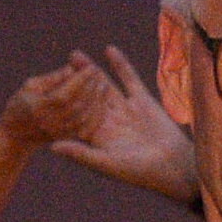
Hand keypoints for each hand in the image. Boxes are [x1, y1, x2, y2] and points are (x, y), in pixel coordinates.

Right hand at [0, 58, 95, 152]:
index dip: (79, 81)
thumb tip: (72, 68)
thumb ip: (52, 78)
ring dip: (96, 100)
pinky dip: (95, 114)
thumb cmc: (21, 104)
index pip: (64, 94)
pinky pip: (85, 127)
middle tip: (98, 72)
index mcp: (38, 108)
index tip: (90, 67)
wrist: (17, 135)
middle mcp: (49, 123)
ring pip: (83, 117)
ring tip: (103, 84)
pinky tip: (102, 101)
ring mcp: (59, 132)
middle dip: (90, 88)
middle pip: (76, 105)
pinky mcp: (66, 138)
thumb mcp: (31, 86)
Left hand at [38, 44, 198, 203]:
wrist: (175, 167)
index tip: (46, 89)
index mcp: (98, 136)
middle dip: (72, 82)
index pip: (75, 116)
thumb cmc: (141, 172)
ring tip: (74, 54)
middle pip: (86, 97)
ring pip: (104, 85)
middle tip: (56, 66)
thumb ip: (81, 154)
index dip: (61, 103)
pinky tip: (108, 50)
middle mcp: (109, 121)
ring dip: (91, 70)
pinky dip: (120, 65)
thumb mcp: (108, 163)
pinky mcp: (142, 100)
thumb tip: (52, 147)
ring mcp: (126, 109)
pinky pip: (129, 79)